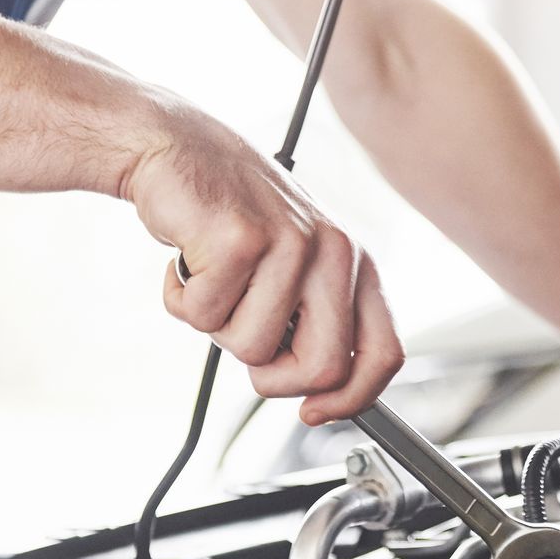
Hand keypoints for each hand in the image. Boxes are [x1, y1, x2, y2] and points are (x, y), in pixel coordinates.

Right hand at [124, 105, 403, 422]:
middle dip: (273, 377)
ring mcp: (290, 243)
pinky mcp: (240, 239)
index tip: (311, 412)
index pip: (383, 353)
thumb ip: (313, 318)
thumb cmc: (231, 214)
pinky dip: (180, 298)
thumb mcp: (292, 264)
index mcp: (354, 262)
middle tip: (241, 337)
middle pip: (323, 368)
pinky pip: (202, 315)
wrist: (176, 146)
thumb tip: (321, 395)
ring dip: (215, 324)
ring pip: (252, 348)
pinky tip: (187, 257)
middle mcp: (334, 252)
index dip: (351, 399)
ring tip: (211, 276)